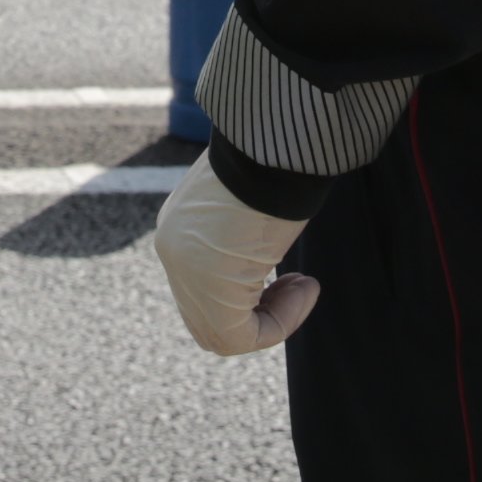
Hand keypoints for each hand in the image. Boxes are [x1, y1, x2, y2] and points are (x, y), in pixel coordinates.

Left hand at [155, 154, 317, 355]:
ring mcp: (184, 270)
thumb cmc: (274, 160)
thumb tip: (263, 247)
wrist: (273, 144)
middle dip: (258, 312)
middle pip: (207, 316)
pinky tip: (307, 288)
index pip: (204, 286)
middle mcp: (174, 250)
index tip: (292, 273)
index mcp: (181, 227)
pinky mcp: (205, 288)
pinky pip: (237, 337)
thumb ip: (244, 230)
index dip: (251, 295)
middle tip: (299, 286)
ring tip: (305, 286)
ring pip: (220, 332)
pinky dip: (279, 324)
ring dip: (272, 319)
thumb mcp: (253, 198)